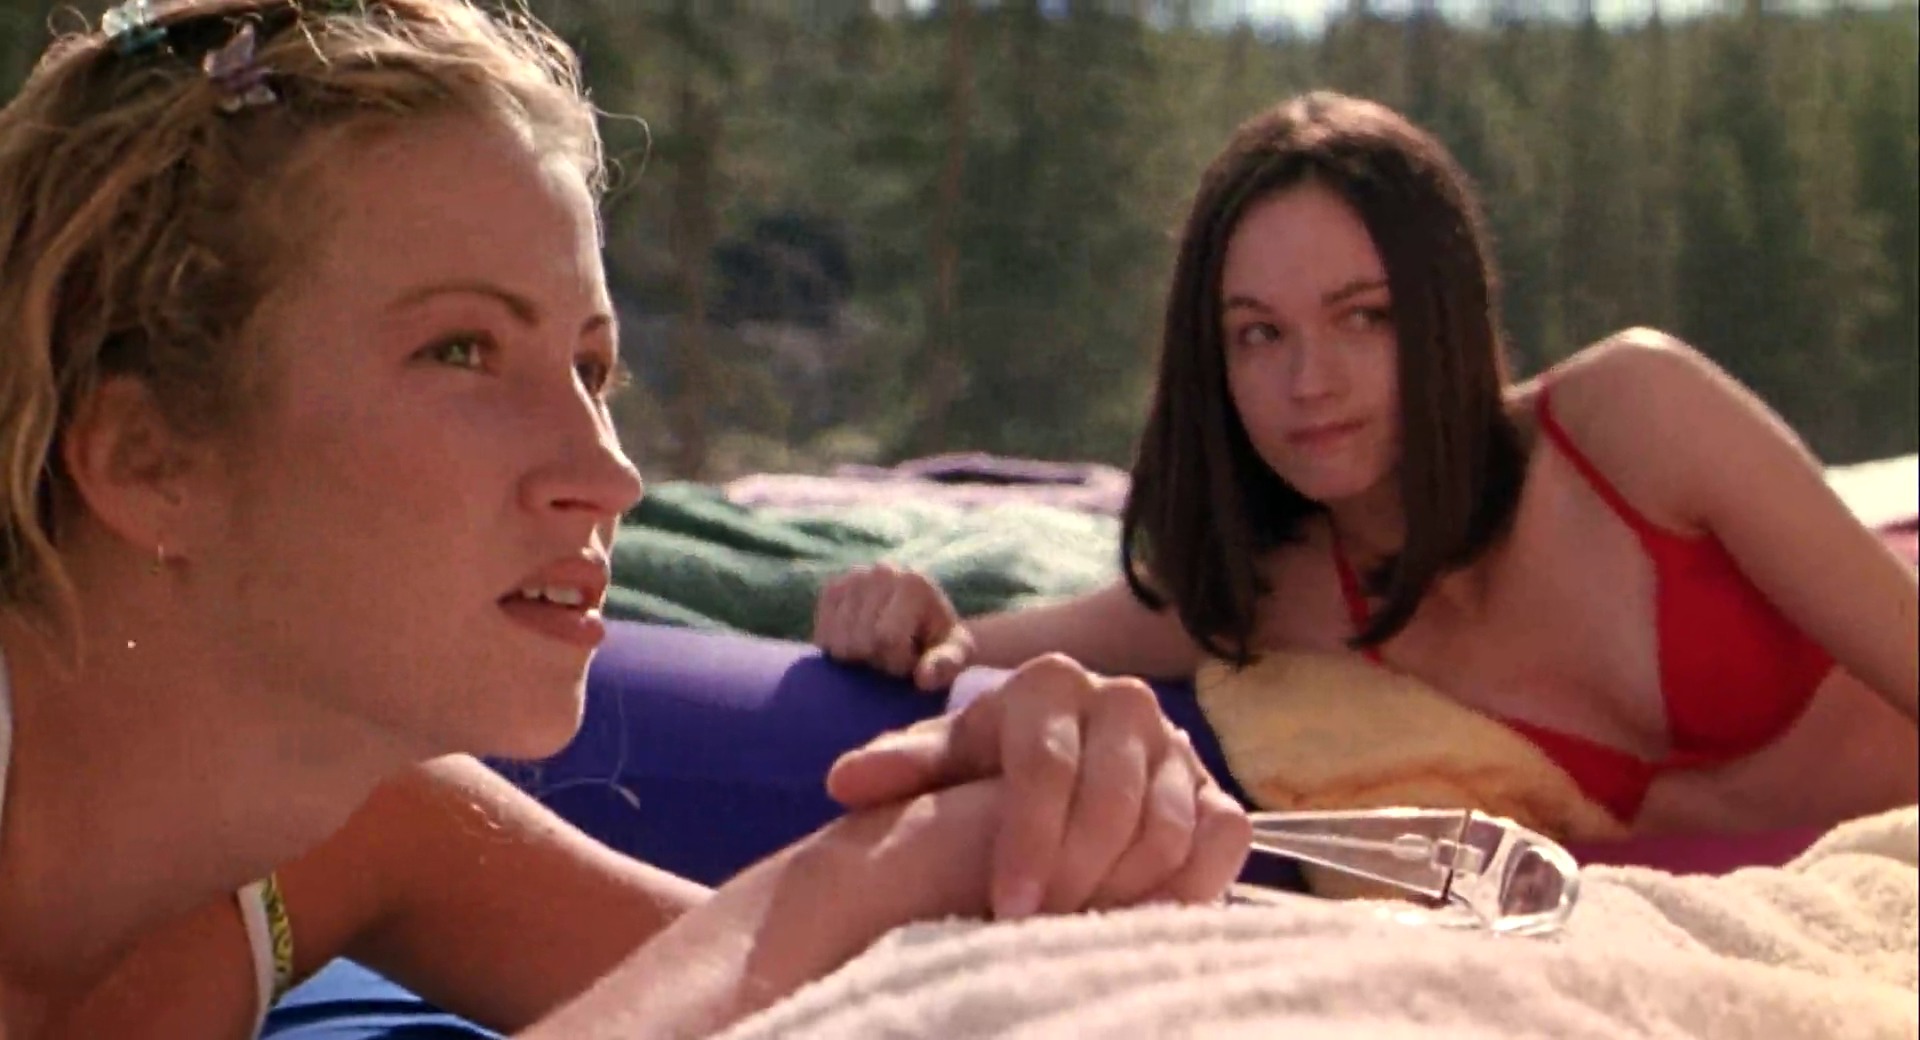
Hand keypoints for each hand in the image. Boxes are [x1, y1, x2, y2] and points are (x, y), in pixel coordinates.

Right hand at [813, 563, 973, 690]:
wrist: (923, 622)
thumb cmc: (940, 643)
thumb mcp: (954, 656)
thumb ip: (945, 667)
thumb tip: (924, 678)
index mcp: (913, 582)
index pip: (886, 638)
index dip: (897, 662)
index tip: (912, 660)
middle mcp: (881, 570)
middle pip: (859, 641)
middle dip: (876, 660)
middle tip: (893, 654)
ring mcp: (852, 577)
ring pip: (837, 642)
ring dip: (856, 658)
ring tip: (878, 648)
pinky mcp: (832, 589)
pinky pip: (822, 635)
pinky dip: (837, 649)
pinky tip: (858, 643)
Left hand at [824, 654, 1251, 920]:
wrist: (1068, 762)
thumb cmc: (991, 767)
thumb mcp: (946, 762)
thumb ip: (902, 768)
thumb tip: (845, 781)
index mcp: (1048, 683)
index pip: (1043, 769)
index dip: (1026, 844)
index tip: (1004, 907)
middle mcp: (1122, 699)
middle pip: (1110, 804)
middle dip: (1072, 877)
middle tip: (1040, 931)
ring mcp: (1177, 742)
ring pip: (1166, 825)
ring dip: (1124, 890)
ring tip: (1079, 931)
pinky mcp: (1216, 786)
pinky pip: (1222, 836)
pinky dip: (1190, 884)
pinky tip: (1141, 920)